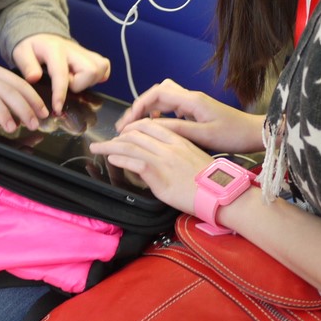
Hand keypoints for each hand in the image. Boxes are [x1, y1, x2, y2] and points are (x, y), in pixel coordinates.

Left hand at [11, 34, 110, 113]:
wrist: (41, 35)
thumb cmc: (31, 47)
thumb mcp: (21, 53)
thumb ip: (27, 65)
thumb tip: (34, 78)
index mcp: (54, 49)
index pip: (61, 73)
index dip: (60, 93)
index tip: (57, 108)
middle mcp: (73, 49)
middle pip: (91, 70)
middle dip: (80, 84)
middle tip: (67, 84)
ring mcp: (84, 51)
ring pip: (101, 68)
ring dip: (88, 81)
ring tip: (74, 80)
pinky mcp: (91, 55)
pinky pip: (104, 66)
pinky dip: (98, 76)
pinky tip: (84, 78)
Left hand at [90, 118, 215, 213]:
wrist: (222, 194)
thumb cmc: (211, 181)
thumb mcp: (193, 158)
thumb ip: (175, 152)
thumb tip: (159, 155)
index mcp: (179, 140)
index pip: (148, 125)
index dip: (131, 127)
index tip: (122, 132)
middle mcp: (169, 146)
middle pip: (135, 134)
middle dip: (116, 137)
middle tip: (105, 142)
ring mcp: (164, 160)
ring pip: (131, 146)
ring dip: (110, 146)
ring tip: (98, 148)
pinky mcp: (160, 175)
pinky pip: (135, 162)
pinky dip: (120, 159)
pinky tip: (112, 159)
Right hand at [117, 79, 262, 153]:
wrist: (254, 133)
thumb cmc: (234, 134)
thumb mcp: (204, 135)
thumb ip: (177, 129)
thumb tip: (151, 127)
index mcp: (191, 100)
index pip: (156, 94)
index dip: (138, 105)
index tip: (128, 122)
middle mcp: (190, 97)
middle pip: (156, 93)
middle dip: (139, 107)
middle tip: (127, 125)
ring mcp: (193, 103)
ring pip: (162, 99)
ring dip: (148, 110)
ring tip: (137, 127)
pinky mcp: (196, 110)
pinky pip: (171, 107)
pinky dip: (159, 114)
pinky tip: (156, 127)